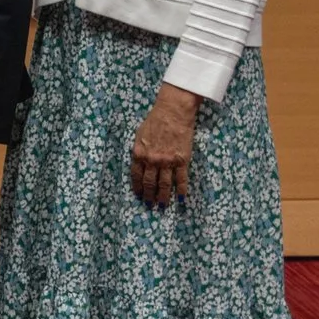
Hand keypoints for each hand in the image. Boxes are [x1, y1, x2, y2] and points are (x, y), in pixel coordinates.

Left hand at [130, 84, 198, 205]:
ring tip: (162, 205)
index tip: (138, 195)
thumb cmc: (154, 121)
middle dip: (149, 195)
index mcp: (139, 154)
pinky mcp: (182, 160)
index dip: (137, 187)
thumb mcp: (139, 135)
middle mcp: (152, 161)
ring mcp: (167, 162)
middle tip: (149, 205)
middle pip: (149, 183)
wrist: (173, 113)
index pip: (136, 176)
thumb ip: (138, 150)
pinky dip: (182, 189)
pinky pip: (181, 178)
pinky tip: (181, 197)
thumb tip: (138, 161)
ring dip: (163, 196)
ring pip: (165, 184)